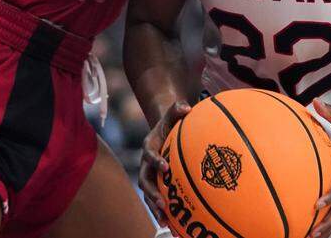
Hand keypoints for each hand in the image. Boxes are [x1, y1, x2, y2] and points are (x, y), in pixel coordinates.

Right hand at [138, 100, 190, 226]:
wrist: (164, 129)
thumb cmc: (170, 122)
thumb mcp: (173, 114)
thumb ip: (177, 109)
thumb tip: (186, 106)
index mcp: (149, 147)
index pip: (149, 155)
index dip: (156, 161)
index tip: (166, 168)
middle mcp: (146, 164)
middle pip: (145, 182)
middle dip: (152, 194)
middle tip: (163, 205)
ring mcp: (150, 175)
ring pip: (149, 194)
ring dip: (155, 208)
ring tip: (165, 222)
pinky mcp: (156, 183)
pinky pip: (157, 198)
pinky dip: (164, 211)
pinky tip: (174, 224)